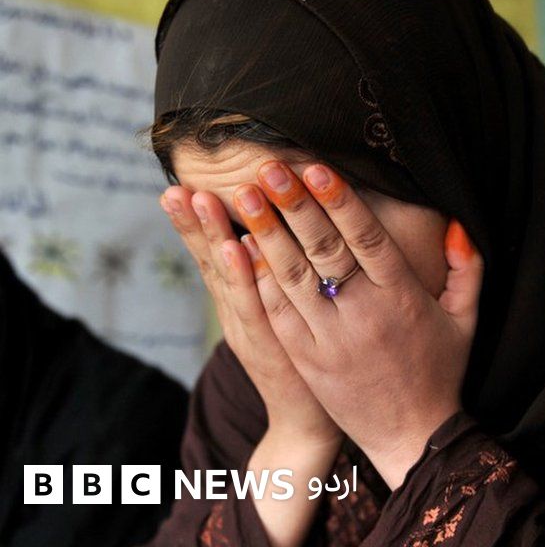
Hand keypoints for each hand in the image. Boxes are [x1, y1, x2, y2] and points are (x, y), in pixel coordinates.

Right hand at [159, 187, 340, 445]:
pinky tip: (237, 246)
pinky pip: (256, 304)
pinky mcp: (273, 344)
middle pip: (210, 262)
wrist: (308, 421)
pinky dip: (244, 275)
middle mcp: (237, 314)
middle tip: (176, 185)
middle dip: (193, 223)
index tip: (179, 184)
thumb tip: (266, 234)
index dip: (195, 223)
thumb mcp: (280, 314)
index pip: (212, 256)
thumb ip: (270, 277)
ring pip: (228, 277)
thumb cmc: (304, 359)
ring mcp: (251, 329)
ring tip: (200, 198)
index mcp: (238, 304)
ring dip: (213, 236)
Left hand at [233, 161, 482, 488]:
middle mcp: (364, 315)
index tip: (316, 168)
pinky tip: (239, 248)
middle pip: (323, 251)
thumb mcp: (467, 318)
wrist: (410, 436)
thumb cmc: (440, 371)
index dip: (341, 202)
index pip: (368, 240)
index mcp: (403, 299)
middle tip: (267, 166)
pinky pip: (277, 313)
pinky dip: (258, 280)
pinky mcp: (306, 359)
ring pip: (292, 278)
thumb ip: (468, 267)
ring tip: (243, 196)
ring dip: (265, 234)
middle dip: (294, 205)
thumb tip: (456, 223)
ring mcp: (331, 339)